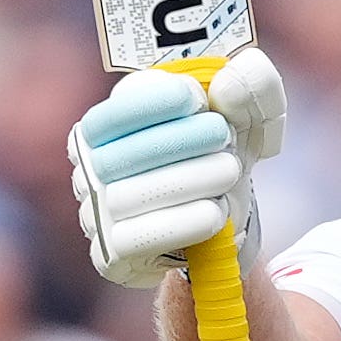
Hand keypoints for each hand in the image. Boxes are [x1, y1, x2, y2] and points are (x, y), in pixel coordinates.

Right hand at [67, 47, 287, 288]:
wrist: (226, 218)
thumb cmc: (223, 153)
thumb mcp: (248, 114)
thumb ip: (251, 84)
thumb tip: (228, 84)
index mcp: (103, 128)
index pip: (110, 115)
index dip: (149, 103)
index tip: (196, 99)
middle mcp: (89, 171)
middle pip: (123, 156)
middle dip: (179, 141)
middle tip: (225, 138)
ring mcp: (96, 214)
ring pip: (132, 197)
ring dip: (189, 181)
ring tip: (229, 172)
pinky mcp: (111, 256)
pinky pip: (138, 239)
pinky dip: (181, 223)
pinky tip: (215, 212)